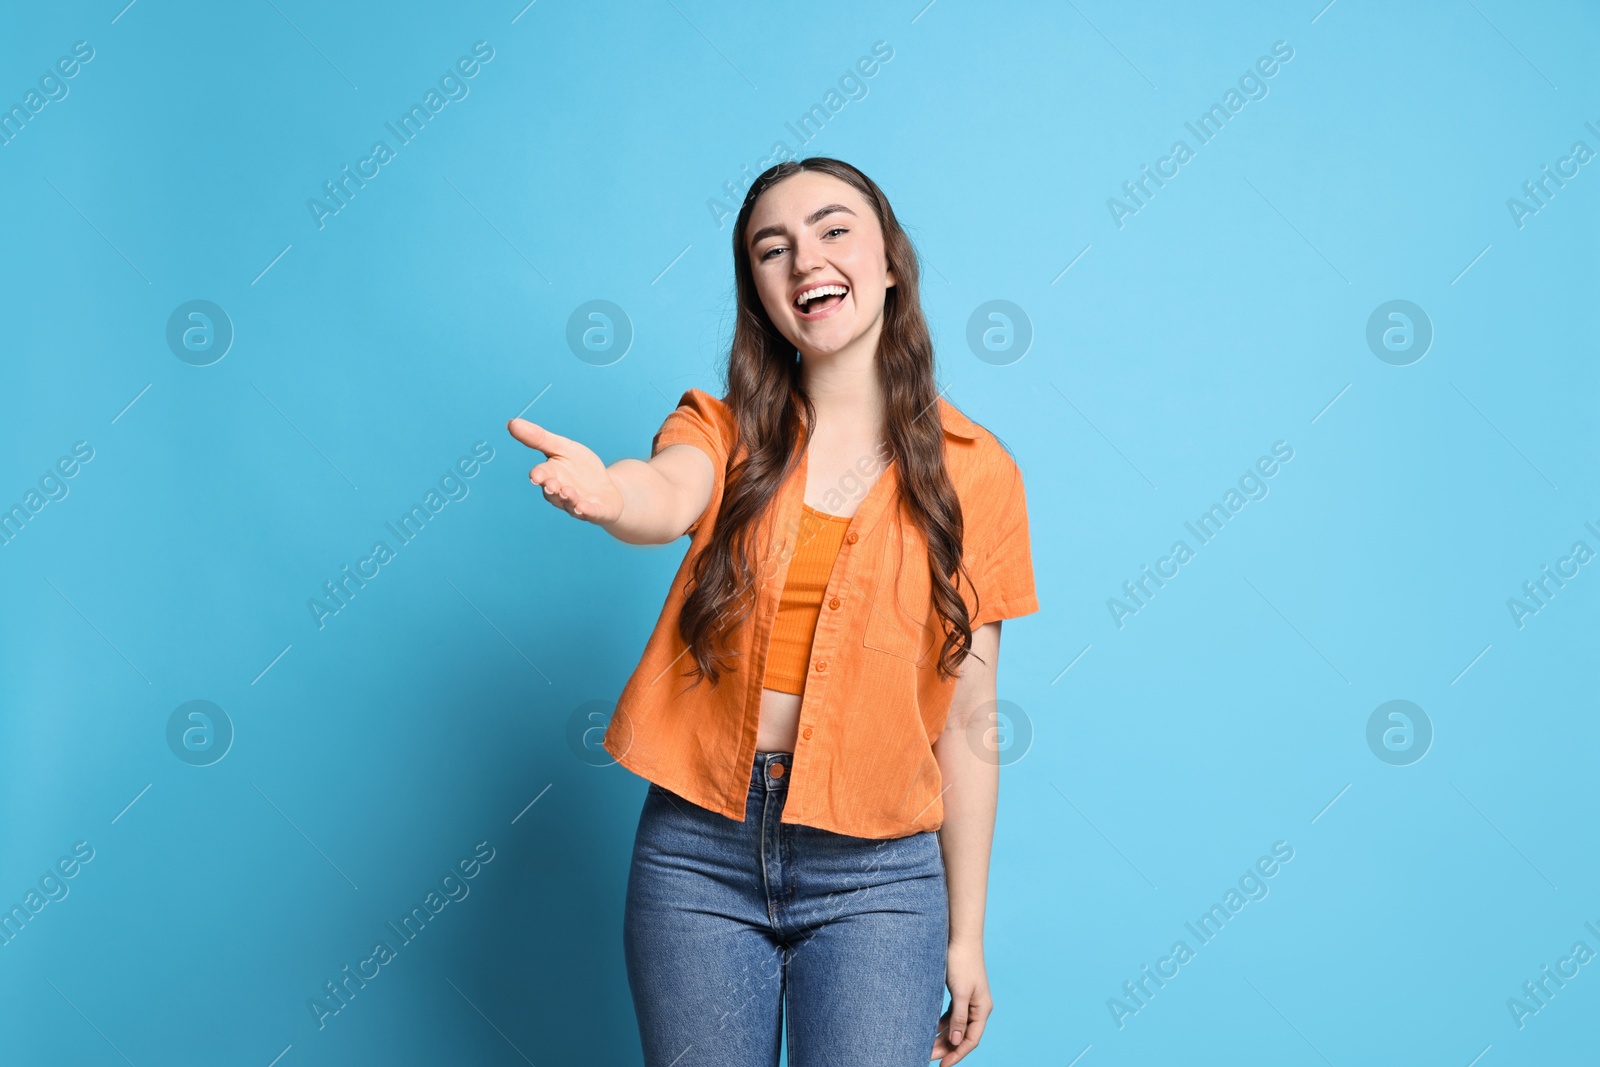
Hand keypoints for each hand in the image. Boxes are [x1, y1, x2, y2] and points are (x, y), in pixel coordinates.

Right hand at [506, 417, 623, 525]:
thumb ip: (539, 438)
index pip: (542, 475)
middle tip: (552, 485)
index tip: (535, 475)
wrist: (607, 487)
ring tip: (569, 492)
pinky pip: (590, 512)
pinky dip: (587, 510)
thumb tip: (512, 422)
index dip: (539, 475)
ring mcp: (578, 503)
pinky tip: (584, 507)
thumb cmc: (580, 467)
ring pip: (570, 503)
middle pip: (553, 492)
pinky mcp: (596, 511)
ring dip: (569, 499)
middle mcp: (561, 492)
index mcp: (552, 475)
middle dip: (552, 488)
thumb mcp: (563, 447)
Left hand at [930, 939, 990, 1064]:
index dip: (957, 1054)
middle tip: (927, 1056)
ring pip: (956, 1026)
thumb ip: (959, 1016)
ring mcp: (969, 1000)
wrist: (961, 937)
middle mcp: (978, 1007)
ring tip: (926, 1047)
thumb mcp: (960, 991)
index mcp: (982, 1009)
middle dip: (946, 1048)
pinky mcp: (960, 993)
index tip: (942, 1065)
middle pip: (962, 1035)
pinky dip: (942, 1024)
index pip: (971, 1040)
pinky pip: (952, 1015)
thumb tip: (956, 1040)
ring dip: (943, 1037)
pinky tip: (931, 1029)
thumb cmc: (962, 961)